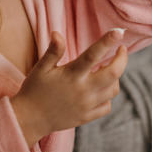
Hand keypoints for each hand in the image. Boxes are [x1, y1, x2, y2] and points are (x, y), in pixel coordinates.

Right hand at [10, 30, 127, 146]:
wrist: (29, 120)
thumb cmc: (34, 90)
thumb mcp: (41, 68)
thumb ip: (53, 51)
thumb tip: (57, 33)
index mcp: (71, 75)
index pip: (93, 55)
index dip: (107, 41)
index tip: (119, 31)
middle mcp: (83, 90)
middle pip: (114, 73)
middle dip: (122, 59)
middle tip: (121, 49)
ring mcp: (87, 105)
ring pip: (113, 89)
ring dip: (115, 77)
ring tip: (107, 69)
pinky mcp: (87, 117)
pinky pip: (107, 106)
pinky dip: (108, 95)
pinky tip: (101, 88)